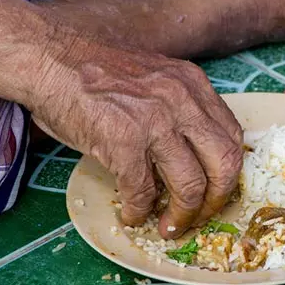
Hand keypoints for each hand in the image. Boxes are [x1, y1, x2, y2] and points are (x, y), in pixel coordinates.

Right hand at [28, 34, 243, 238]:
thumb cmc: (97, 72)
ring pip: (190, 184)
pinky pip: (142, 190)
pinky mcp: (123, 141)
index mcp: (193, 84)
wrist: (51, 58)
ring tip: (168, 226)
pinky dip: (138, 210)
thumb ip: (180, 109)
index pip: (232, 136)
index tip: (215, 190)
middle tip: (199, 216)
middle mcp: (182, 100)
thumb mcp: (156, 79)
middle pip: (224, 163)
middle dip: (216, 199)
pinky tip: (131, 214)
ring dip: (182, 215)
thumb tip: (191, 157)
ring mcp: (155, 121)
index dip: (228, 172)